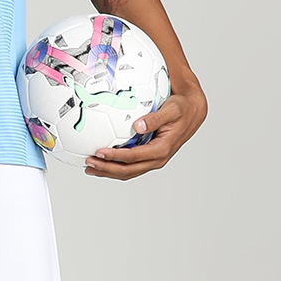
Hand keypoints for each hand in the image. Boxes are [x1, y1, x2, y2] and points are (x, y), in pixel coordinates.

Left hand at [85, 84, 206, 179]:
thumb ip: (156, 118)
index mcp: (161, 149)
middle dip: (107, 169)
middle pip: (128, 170)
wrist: (191, 112)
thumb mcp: (172, 109)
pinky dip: (114, 166)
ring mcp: (152, 160)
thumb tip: (138, 125)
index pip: (133, 157)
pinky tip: (102, 162)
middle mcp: (157, 158)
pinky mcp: (148, 157)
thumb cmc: (181, 109)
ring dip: (108, 171)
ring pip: (127, 172)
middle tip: (89, 163)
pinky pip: (130, 166)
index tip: (99, 152)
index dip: (115, 157)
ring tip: (90, 168)